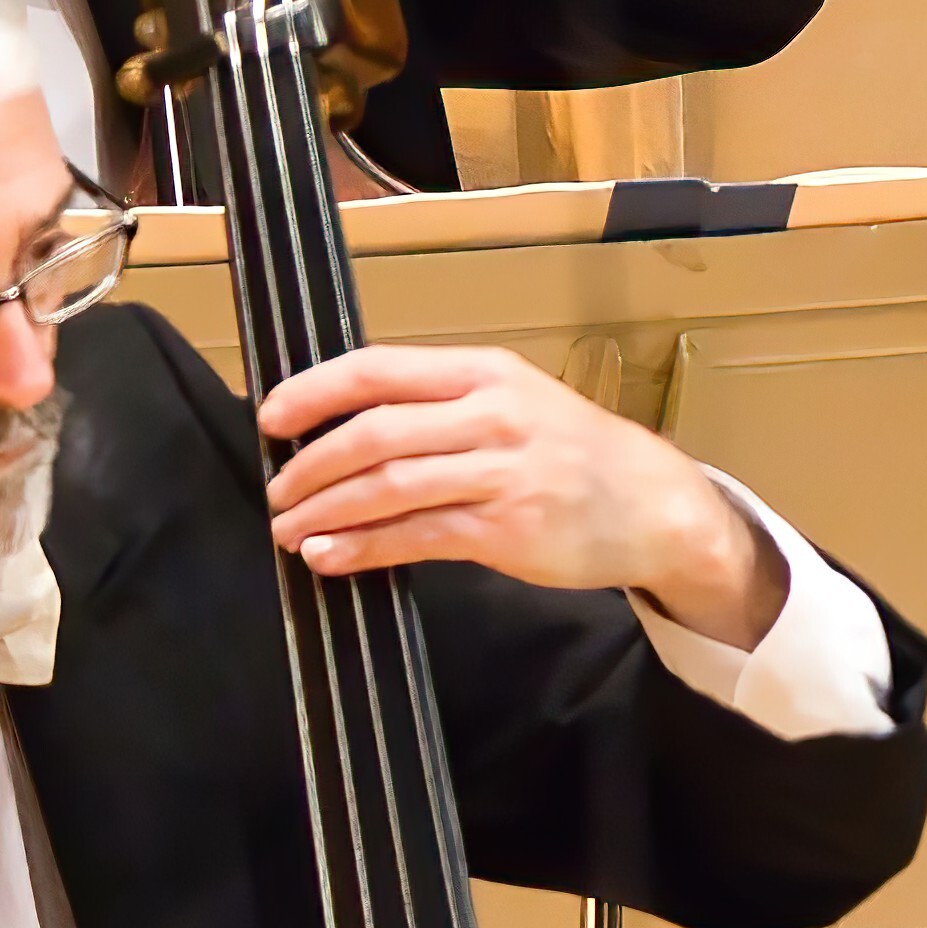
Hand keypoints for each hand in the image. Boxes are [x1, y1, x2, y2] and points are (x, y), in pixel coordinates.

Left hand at [255, 344, 792, 635]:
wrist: (657, 504)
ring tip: (291, 529)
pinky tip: (333, 556)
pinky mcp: (509, 528)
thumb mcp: (515, 404)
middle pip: (373, 433)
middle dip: (309, 465)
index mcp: (484, 373)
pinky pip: (417, 535)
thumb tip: (345, 430)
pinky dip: (364, 548)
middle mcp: (493, 415)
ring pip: (388, 486)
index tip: (269, 416)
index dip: (313, 392)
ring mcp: (503, 472)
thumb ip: (440, 408)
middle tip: (276, 491)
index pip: (378, 371)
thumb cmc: (576, 453)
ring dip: (326, 510)